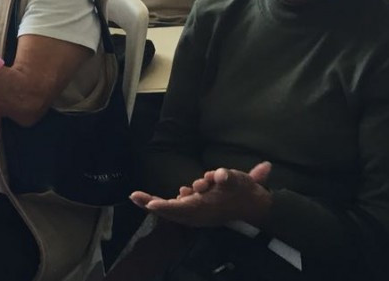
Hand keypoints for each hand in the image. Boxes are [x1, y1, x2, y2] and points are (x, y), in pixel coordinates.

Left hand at [131, 162, 272, 227]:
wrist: (254, 206)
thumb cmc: (244, 191)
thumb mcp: (239, 180)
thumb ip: (228, 177)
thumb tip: (220, 174)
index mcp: (206, 207)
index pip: (182, 208)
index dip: (166, 207)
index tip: (150, 205)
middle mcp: (199, 214)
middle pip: (170, 211)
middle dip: (151, 203)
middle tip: (133, 196)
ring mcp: (196, 214)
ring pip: (170, 210)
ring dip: (154, 203)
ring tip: (136, 197)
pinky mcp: (196, 211)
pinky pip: (175, 209)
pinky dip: (164, 204)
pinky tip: (152, 200)